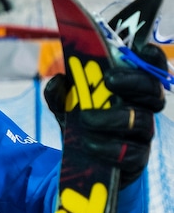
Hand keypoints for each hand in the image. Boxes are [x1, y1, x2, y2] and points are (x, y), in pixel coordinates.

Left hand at [44, 42, 166, 187]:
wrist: (81, 163)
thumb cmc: (81, 126)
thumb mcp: (65, 107)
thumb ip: (59, 93)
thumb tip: (59, 80)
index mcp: (129, 91)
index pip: (149, 70)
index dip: (151, 58)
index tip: (140, 49)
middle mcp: (141, 109)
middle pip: (152, 91)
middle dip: (133, 81)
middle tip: (109, 79)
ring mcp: (141, 135)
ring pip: (141, 120)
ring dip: (111, 117)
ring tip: (85, 119)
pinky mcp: (137, 159)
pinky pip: (131, 152)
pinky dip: (108, 146)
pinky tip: (88, 143)